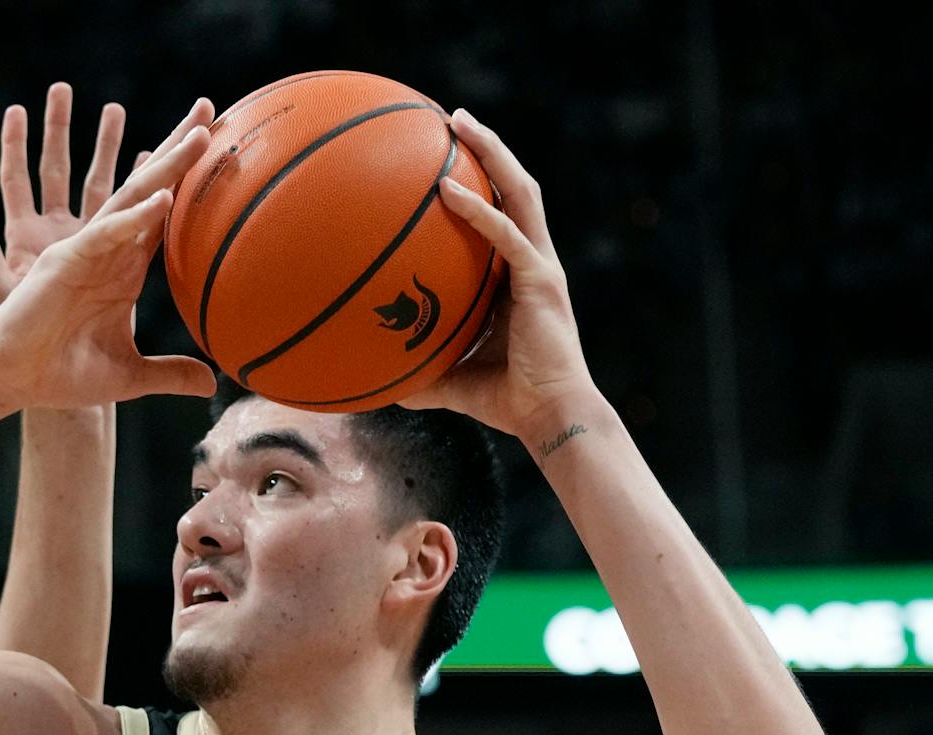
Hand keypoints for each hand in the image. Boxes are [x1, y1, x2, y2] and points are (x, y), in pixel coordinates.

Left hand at [0, 83, 128, 313]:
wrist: (56, 361)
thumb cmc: (23, 332)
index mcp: (27, 234)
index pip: (20, 179)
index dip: (17, 144)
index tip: (18, 111)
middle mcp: (58, 229)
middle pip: (62, 169)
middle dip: (66, 129)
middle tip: (66, 90)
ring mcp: (86, 238)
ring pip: (98, 182)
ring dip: (106, 146)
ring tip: (113, 109)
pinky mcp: (112, 255)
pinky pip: (128, 215)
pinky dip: (138, 189)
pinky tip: (149, 159)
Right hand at [0, 102, 218, 410]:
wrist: (17, 381)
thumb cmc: (65, 375)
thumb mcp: (131, 376)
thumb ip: (171, 373)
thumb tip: (214, 384)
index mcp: (124, 267)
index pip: (162, 212)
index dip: (185, 180)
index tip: (216, 146)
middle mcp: (108, 247)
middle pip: (147, 186)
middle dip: (176, 147)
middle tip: (207, 108)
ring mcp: (87, 248)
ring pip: (129, 195)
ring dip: (163, 164)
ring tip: (195, 131)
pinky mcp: (66, 261)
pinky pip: (106, 233)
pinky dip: (133, 218)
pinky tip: (161, 199)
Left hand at [399, 110, 596, 445]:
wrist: (550, 417)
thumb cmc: (508, 402)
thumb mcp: (453, 381)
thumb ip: (422, 372)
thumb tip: (382, 386)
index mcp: (520, 277)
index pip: (504, 215)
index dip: (484, 181)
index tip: (450, 156)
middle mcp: (535, 262)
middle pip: (516, 188)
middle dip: (489, 149)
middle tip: (454, 119)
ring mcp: (541, 267)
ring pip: (519, 193)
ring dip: (491, 154)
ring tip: (459, 124)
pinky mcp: (541, 282)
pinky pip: (505, 235)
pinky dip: (477, 210)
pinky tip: (446, 190)